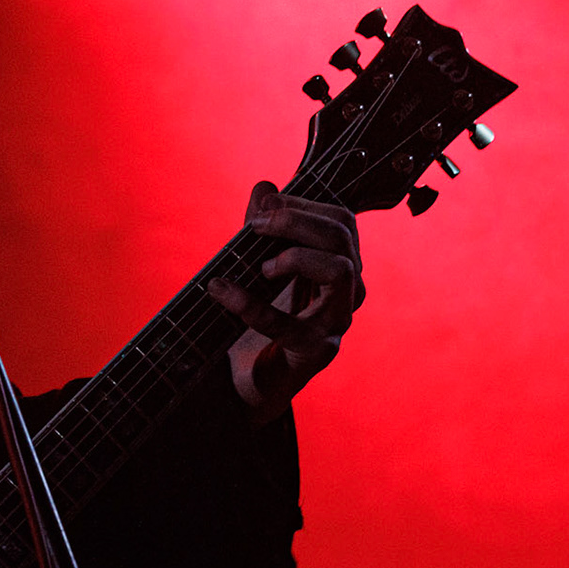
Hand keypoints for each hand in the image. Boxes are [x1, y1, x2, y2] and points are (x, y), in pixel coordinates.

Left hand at [206, 181, 363, 426]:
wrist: (253, 379)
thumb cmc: (263, 317)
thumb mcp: (257, 263)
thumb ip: (263, 226)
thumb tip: (265, 188)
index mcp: (340, 266)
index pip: (341, 221)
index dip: (303, 205)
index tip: (264, 208)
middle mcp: (348, 292)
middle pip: (342, 239)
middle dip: (295, 222)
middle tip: (255, 227)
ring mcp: (335, 323)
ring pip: (340, 271)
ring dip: (294, 257)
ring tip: (261, 267)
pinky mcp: (313, 352)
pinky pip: (288, 324)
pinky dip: (249, 304)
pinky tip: (220, 290)